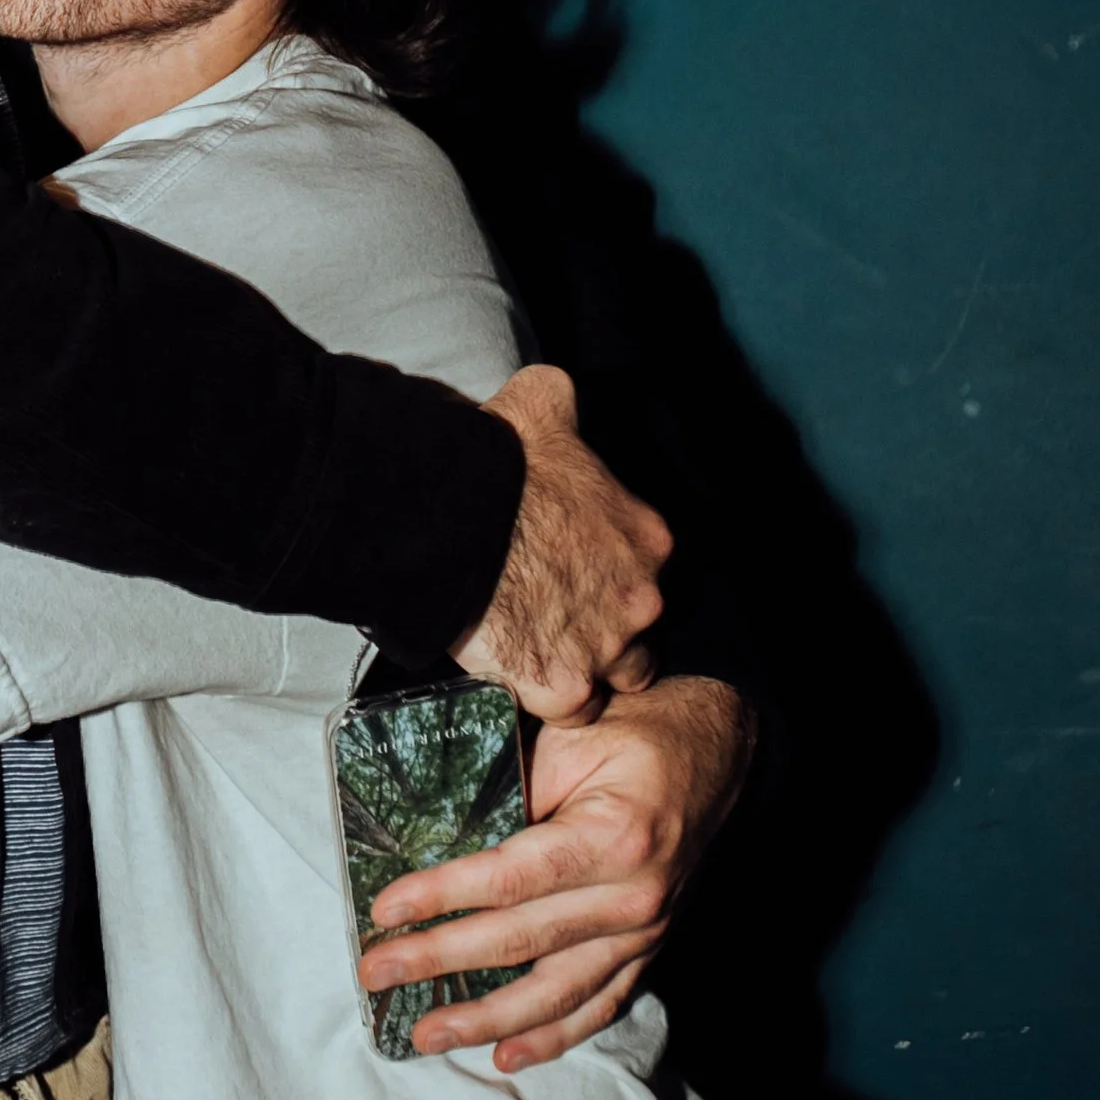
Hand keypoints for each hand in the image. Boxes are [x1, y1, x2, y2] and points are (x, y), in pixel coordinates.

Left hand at [360, 673, 754, 1071]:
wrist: (717, 750)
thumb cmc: (634, 733)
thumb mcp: (570, 741)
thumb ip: (516, 792)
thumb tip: (444, 842)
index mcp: (614, 838)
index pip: (512, 878)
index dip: (445, 895)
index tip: (387, 908)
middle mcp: (635, 897)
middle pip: (523, 942)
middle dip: (441, 961)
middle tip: (376, 972)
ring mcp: (647, 932)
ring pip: (557, 992)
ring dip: (486, 1019)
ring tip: (425, 1035)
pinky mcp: (649, 948)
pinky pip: (599, 1005)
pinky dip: (553, 1037)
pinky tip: (506, 1056)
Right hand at [455, 365, 670, 717]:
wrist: (453, 518)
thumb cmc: (498, 461)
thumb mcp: (541, 404)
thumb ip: (561, 399)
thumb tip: (557, 389)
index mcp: (646, 538)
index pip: (643, 572)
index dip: (607, 579)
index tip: (572, 576)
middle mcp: (640, 597)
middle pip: (640, 632)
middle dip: (607, 630)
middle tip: (556, 619)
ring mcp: (605, 647)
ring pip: (615, 678)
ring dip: (587, 671)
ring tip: (541, 655)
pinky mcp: (561, 685)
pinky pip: (569, 709)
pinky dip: (546, 698)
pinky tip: (519, 678)